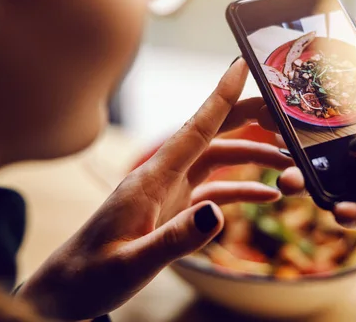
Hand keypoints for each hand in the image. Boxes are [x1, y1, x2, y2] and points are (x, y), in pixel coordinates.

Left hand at [17, 58, 292, 319]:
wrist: (68, 289)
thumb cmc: (91, 275)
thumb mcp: (132, 262)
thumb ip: (175, 238)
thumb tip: (217, 212)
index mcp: (151, 180)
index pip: (193, 130)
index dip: (219, 97)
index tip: (242, 66)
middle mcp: (162, 177)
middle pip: (211, 136)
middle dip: (247, 118)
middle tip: (283, 112)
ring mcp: (169, 191)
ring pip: (217, 160)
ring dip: (251, 157)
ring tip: (287, 163)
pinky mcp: (173, 208)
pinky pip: (214, 190)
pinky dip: (241, 188)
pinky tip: (266, 194)